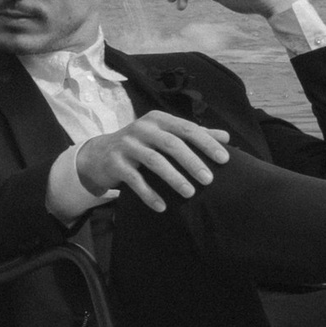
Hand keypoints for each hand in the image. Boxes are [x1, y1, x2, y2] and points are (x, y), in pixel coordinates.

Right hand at [74, 108, 233, 214]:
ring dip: (174, 177)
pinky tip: (162, 207)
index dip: (207, 143)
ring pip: (154, 161)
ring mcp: (127, 145)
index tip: (224, 160)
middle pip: (172, 144)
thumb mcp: (164, 134)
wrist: (100, 154)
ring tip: (190, 193)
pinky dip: (149, 194)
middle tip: (209, 180)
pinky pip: (135, 180)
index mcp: (158, 119)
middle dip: (192, 162)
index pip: (187, 128)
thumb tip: (225, 137)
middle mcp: (142, 128)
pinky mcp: (115, 163)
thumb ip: (193, 135)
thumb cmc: (141, 144)